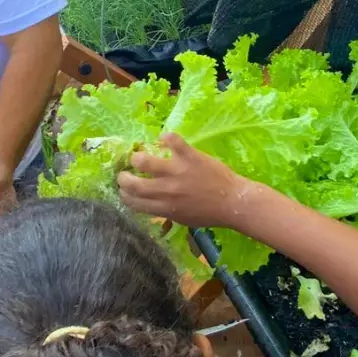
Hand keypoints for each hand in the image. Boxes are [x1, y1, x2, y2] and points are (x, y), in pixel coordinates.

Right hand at [117, 134, 254, 228]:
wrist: (234, 203)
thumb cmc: (210, 213)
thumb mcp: (184, 219)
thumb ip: (165, 212)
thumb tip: (151, 205)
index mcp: (165, 208)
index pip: (134, 203)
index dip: (125, 196)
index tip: (124, 191)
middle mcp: (167, 191)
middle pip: (133, 184)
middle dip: (123, 179)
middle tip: (124, 174)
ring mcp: (177, 172)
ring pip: (145, 162)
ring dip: (137, 158)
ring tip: (139, 157)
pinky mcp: (190, 157)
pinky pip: (173, 141)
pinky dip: (166, 137)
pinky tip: (163, 139)